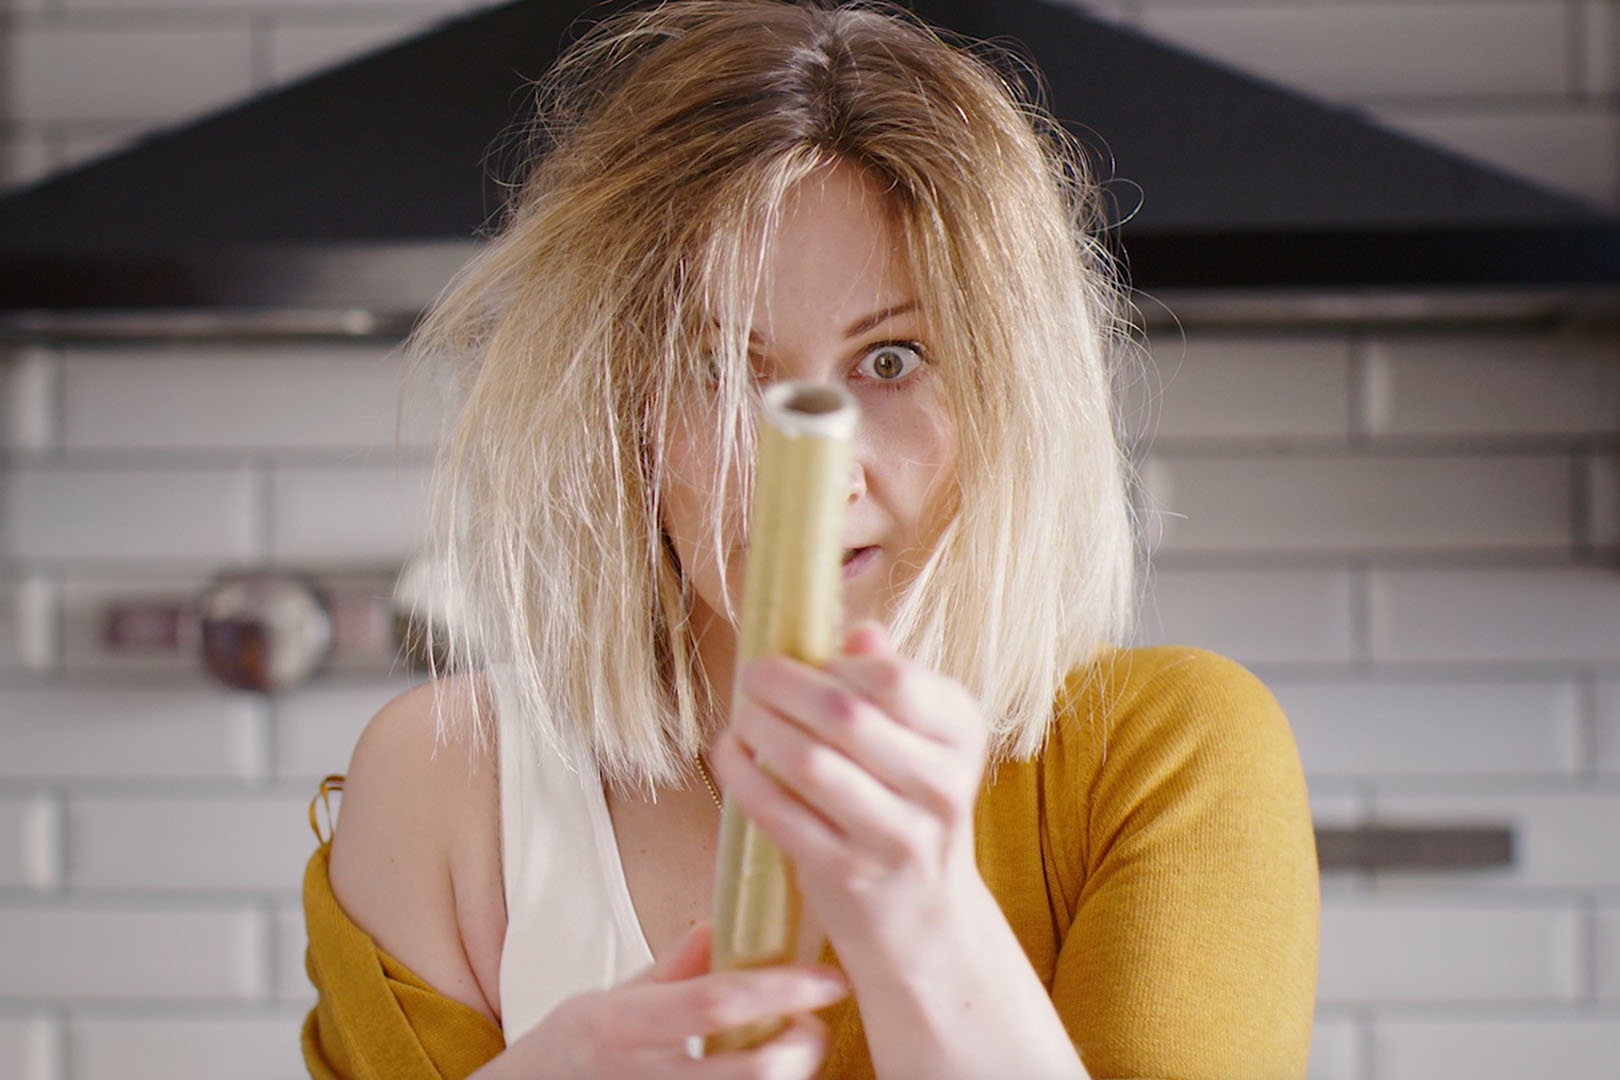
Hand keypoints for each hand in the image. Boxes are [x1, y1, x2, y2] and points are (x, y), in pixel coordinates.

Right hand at [488, 923, 846, 1078]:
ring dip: (790, 1071)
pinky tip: (761, 1067)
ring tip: (793, 1045)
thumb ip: (672, 968)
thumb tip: (719, 926)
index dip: (780, 990)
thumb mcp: (612, 997)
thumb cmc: (574, 1048)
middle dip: (802, 1046)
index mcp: (627, 1023)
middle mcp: (646, 1073)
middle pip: (752, 1070)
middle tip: (814, 1021)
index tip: (825, 979)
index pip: (717, 1002)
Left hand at [712, 621, 989, 950]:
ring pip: (807, 762)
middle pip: (844, 713)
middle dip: (782, 686)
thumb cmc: (907, 802)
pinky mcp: (846, 873)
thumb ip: (890, 679)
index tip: (804, 661)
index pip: (892, 679)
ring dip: (757, 727)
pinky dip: (742, 774)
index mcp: (960, 732)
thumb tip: (859, 634)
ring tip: (742, 715)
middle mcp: (940, 783)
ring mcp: (895, 834)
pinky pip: (778, 811)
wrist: (922, 913)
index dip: (834, 664)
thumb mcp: (920, 736)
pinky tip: (730, 754)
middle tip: (753, 674)